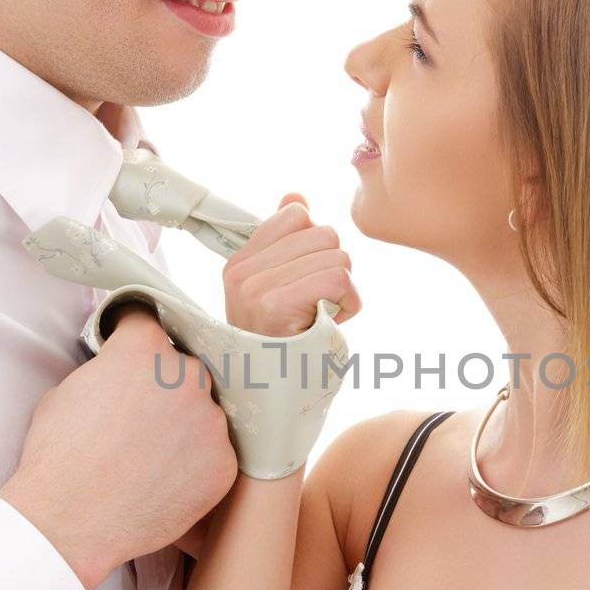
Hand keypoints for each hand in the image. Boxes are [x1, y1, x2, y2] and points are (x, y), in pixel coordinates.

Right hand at [0, 307, 238, 589]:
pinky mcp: (223, 463)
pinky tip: (164, 479)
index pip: (149, 320)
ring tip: (150, 455)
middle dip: (165, 384)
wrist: (70, 522)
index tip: (131, 348)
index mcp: (143, 348)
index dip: (134, 336)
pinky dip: (195, 463)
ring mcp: (210, 420)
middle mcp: (186, 375)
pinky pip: (215, 452)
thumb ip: (106, 369)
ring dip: (184, 424)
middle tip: (140, 416)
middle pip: (184, 367)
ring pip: (204, 411)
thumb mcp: (67, 391)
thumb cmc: (58, 458)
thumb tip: (118, 369)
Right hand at [222, 193, 361, 334]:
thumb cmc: (282, 341)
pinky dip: (349, 302)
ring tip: (324, 314)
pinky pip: (338, 279)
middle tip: (319, 302)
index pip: (297, 214)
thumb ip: (285, 241)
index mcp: (240, 260)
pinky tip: (331, 321)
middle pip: (325, 234)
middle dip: (335, 268)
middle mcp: (242, 271)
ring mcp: (256, 287)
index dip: (316, 246)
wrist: (270, 393)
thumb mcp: (276, 288)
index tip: (306, 279)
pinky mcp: (276, 304)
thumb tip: (296, 196)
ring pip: (337, 256)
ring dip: (345, 289)